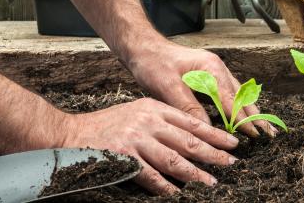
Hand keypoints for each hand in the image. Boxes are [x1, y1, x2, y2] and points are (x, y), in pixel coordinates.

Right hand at [62, 97, 238, 194]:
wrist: (72, 133)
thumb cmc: (108, 125)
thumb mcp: (138, 112)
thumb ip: (162, 121)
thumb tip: (190, 138)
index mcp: (154, 108)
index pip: (191, 121)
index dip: (214, 133)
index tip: (231, 143)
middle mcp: (148, 121)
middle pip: (188, 140)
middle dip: (212, 153)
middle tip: (231, 163)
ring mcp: (136, 139)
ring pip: (174, 159)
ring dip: (195, 173)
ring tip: (211, 182)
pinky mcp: (123, 157)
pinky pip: (151, 176)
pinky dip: (166, 186)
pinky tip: (178, 193)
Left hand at [126, 38, 275, 136]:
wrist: (143, 47)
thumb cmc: (154, 64)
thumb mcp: (168, 87)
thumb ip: (189, 108)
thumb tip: (207, 129)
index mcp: (211, 68)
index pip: (231, 100)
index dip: (243, 119)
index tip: (255, 135)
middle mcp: (217, 68)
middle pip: (242, 95)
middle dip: (256, 115)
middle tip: (270, 134)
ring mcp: (214, 70)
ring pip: (238, 94)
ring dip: (250, 111)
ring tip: (263, 128)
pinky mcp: (209, 75)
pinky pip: (229, 92)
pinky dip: (238, 105)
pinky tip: (243, 115)